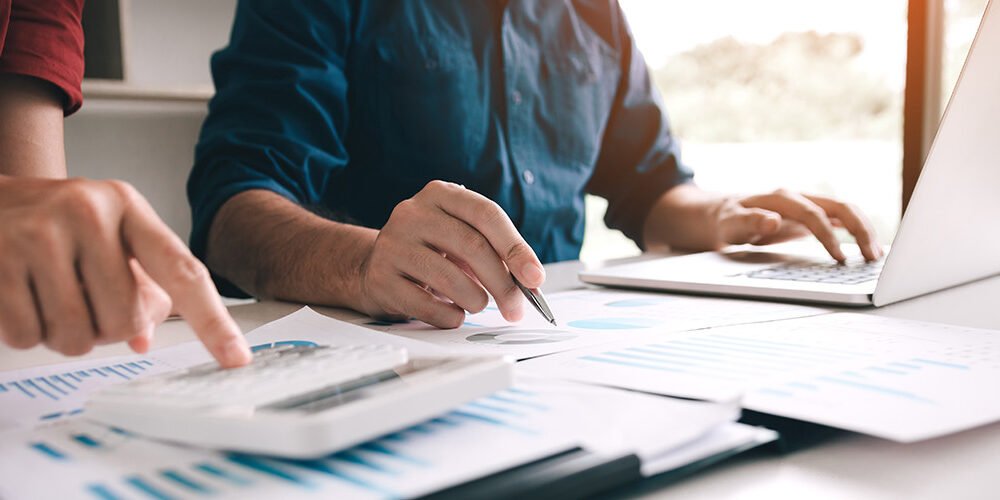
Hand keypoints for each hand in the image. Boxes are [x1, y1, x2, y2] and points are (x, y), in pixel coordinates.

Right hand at [0, 176, 251, 366]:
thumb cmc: (56, 223)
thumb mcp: (108, 235)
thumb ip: (139, 285)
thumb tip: (144, 337)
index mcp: (127, 206)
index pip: (182, 271)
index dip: (212, 321)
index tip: (237, 357)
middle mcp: (87, 212)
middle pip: (124, 321)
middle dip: (104, 328)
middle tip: (82, 299)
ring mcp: (37, 234)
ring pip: (76, 337)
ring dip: (64, 335)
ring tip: (49, 296)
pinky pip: (28, 336)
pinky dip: (26, 333)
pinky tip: (19, 297)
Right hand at [357, 180, 544, 327]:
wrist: (375, 266)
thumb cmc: (430, 251)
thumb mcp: (460, 238)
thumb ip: (495, 252)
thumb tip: (530, 283)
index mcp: (440, 194)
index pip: (487, 215)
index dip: (516, 248)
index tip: (535, 278)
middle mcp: (413, 213)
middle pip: (472, 246)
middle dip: (503, 283)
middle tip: (516, 307)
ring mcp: (392, 244)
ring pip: (449, 277)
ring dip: (475, 300)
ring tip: (478, 304)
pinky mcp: (380, 277)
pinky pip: (425, 305)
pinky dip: (449, 316)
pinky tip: (453, 314)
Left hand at [715, 189, 881, 261]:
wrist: (723, 213)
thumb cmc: (726, 220)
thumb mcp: (729, 223)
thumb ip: (749, 221)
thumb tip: (772, 220)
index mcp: (781, 198)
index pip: (813, 214)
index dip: (828, 236)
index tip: (840, 259)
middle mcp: (799, 198)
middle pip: (839, 206)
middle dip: (859, 229)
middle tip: (872, 257)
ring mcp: (807, 205)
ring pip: (845, 211)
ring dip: (864, 230)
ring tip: (876, 256)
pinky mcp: (812, 216)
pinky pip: (841, 220)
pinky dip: (857, 232)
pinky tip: (869, 249)